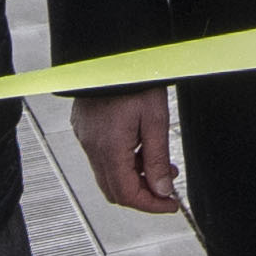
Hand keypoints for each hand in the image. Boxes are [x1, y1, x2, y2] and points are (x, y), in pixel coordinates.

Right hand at [73, 88, 179, 215]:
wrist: (111, 50)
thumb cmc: (134, 77)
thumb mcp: (155, 119)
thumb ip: (157, 159)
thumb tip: (161, 190)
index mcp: (109, 147)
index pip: (127, 194)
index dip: (151, 205)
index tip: (171, 204)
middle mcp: (91, 146)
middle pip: (114, 190)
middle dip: (143, 195)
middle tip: (167, 190)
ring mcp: (85, 137)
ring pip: (108, 175)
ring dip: (134, 178)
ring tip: (161, 166)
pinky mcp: (84, 127)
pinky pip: (101, 157)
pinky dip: (122, 163)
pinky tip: (141, 150)